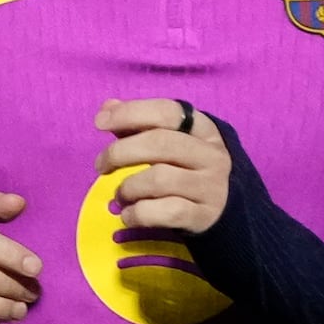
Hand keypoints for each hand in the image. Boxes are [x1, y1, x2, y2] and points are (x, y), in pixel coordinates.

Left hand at [90, 94, 235, 236]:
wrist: (223, 211)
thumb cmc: (186, 171)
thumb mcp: (169, 143)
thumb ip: (137, 124)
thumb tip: (107, 107)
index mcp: (203, 129)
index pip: (166, 111)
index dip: (130, 113)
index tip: (100, 122)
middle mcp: (212, 154)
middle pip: (160, 143)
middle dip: (120, 152)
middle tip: (101, 165)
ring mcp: (211, 186)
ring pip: (159, 179)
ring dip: (127, 188)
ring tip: (119, 195)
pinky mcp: (204, 216)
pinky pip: (165, 212)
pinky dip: (137, 214)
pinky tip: (128, 215)